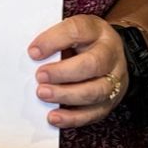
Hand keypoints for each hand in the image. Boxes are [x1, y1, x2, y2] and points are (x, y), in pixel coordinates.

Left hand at [29, 14, 125, 128]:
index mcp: (96, 30)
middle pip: (93, 64)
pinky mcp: (111, 102)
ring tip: (43, 94)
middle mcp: (110, 54)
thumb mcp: (70, 31)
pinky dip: (72, 117)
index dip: (53, 41)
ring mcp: (114, 79)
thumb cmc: (83, 42)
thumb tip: (33, 55)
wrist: (109, 54)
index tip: (33, 52)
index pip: (77, 31)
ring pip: (96, 91)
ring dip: (66, 95)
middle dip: (63, 72)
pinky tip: (54, 116)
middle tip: (40, 77)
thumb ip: (54, 40)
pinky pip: (94, 113)